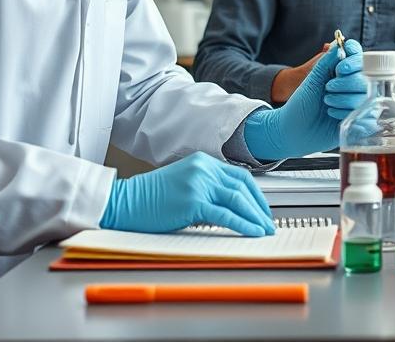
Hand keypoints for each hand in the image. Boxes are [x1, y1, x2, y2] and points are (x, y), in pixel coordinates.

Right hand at [99, 153, 273, 235]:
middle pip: (243, 187)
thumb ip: (206, 188)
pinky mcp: (193, 201)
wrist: (124, 202)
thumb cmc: (150, 199)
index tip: (263, 210)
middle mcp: (203, 169)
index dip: (256, 195)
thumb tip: (231, 207)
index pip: (240, 177)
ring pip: (238, 200)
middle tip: (269, 224)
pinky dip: (243, 224)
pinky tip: (252, 232)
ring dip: (255, 217)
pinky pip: (226, 214)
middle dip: (260, 208)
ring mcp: (198, 183)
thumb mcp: (183, 184)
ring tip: (264, 230)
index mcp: (203, 162)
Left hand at [244, 39, 367, 160]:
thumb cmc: (301, 103)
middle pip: (366, 77)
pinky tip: (333, 116)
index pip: (360, 57)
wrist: (293, 129)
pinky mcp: (360, 122)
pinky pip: (366, 117)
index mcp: (345, 72)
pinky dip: (347, 114)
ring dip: (343, 99)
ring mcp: (359, 104)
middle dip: (345, 83)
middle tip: (328, 88)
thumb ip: (327, 61)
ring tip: (327, 103)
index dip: (354, 60)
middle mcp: (355, 86)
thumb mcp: (312, 79)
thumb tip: (340, 45)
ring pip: (365, 97)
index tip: (340, 68)